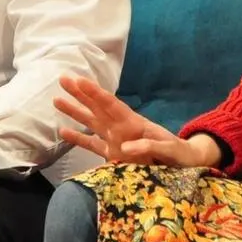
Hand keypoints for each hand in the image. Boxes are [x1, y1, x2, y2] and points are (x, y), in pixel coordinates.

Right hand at [54, 75, 220, 167]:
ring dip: (75, 111)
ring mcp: (116, 139)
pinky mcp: (113, 153)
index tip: (81, 80)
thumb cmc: (179, 154)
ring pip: (91, 122)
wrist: (184, 163)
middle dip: (81, 93)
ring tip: (56, 100)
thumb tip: (126, 148)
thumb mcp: (170, 149)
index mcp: (134, 123)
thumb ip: (151, 147)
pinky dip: (78, 138)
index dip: (96, 93)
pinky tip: (63, 132)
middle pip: (97, 107)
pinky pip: (92, 144)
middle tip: (63, 78)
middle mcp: (121, 127)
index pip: (111, 105)